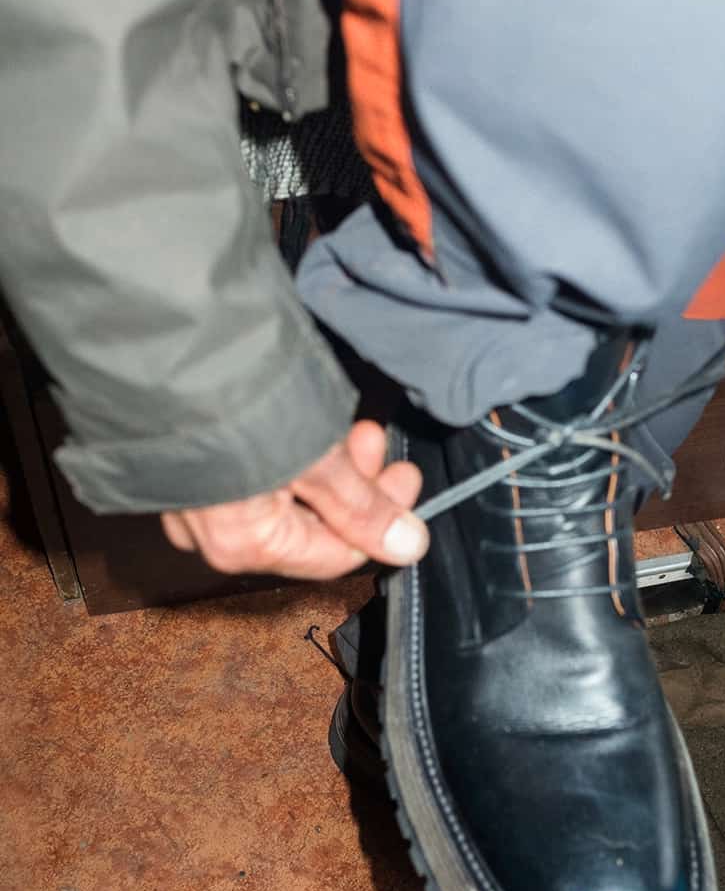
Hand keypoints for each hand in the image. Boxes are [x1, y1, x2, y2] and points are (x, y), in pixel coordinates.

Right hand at [161, 420, 427, 578]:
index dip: (381, 517)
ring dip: (323, 464)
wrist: (152, 335)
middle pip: (308, 525)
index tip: (404, 477)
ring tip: (345, 423)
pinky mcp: (183, 465)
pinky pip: (249, 476)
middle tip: (375, 440)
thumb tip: (407, 545)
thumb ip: (360, 506)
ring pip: (281, 497)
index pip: (336, 554)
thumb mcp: (312, 455)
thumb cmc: (227, 397)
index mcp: (243, 546)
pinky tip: (302, 421)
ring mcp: (192, 501)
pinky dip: (285, 454)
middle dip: (352, 483)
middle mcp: (211, 535)